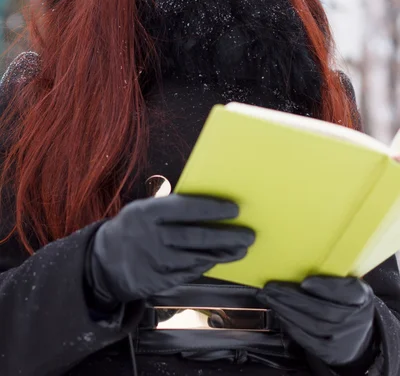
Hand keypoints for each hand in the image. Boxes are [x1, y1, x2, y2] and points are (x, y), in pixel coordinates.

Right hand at [87, 194, 254, 303]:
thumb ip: (170, 208)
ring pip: (196, 258)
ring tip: (241, 249)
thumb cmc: (133, 228)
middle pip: (196, 237)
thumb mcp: (143, 209)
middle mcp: (151, 237)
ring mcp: (155, 262)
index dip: (212, 208)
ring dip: (222, 254)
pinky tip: (219, 260)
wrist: (104, 262)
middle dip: (226, 236)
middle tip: (248, 235)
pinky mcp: (158, 281)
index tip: (234, 209)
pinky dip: (206, 266)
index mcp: (147, 213)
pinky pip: (189, 273)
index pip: (186, 209)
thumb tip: (208, 205)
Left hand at [257, 276, 375, 366]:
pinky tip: (279, 314)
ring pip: (311, 325)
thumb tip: (301, 265)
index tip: (304, 282)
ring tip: (269, 298)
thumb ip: (333, 276)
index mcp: (361, 296)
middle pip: (322, 310)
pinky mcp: (330, 352)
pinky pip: (307, 339)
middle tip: (270, 288)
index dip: (325, 288)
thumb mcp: (349, 284)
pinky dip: (291, 325)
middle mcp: (356, 320)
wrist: (358, 335)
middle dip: (292, 298)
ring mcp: (342, 339)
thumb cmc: (346, 301)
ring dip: (286, 310)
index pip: (347, 292)